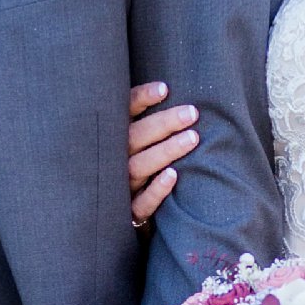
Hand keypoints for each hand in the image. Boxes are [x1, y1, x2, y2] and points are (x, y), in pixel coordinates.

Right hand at [127, 75, 201, 223]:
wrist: (111, 216)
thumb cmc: (133, 166)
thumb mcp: (134, 141)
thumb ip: (147, 121)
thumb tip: (173, 92)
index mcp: (113, 137)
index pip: (122, 112)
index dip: (141, 99)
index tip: (165, 88)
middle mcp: (113, 159)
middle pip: (135, 137)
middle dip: (164, 123)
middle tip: (191, 113)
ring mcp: (120, 185)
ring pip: (139, 166)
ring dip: (165, 151)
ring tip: (193, 138)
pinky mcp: (129, 212)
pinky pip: (141, 203)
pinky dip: (156, 190)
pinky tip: (173, 175)